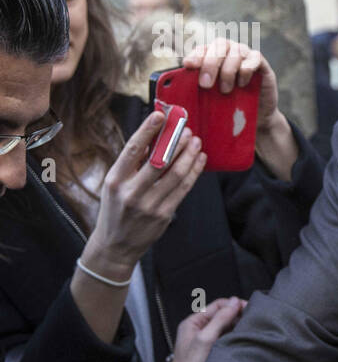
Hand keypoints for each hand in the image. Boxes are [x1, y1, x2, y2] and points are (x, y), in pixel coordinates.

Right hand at [82, 112, 205, 278]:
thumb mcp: (115, 186)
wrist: (116, 245)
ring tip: (196, 141)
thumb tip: (155, 137)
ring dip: (189, 154)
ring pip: (176, 173)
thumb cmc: (115, 209)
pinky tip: (199, 160)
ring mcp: (149, 205)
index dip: (148, 131)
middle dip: (176, 141)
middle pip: (159, 160)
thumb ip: (132, 165)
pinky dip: (194, 171)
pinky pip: (184, 188)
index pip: (132, 150)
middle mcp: (131, 192)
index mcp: (114, 180)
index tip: (160, 115)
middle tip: (187, 129)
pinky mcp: (164, 215)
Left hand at [170, 296, 245, 361]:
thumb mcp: (205, 339)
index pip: (218, 305)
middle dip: (238, 315)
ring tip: (250, 329)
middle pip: (223, 315)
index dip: (233, 305)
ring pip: (227, 327)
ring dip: (238, 327)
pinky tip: (244, 340)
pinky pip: (228, 338)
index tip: (248, 307)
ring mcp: (207, 340)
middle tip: (252, 319)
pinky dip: (236, 337)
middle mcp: (200, 329)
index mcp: (194, 322)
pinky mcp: (214, 350)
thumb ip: (220, 319)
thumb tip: (235, 302)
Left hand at [184, 37, 299, 179]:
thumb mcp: (210, 99)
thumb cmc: (230, 106)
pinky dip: (246, 69)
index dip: (195, 55)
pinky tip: (243, 83)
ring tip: (225, 90)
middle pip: (218, 46)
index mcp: (214, 56)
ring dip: (228, 71)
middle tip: (205, 84)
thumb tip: (172, 92)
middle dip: (210, 64)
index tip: (187, 65)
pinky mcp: (262, 62)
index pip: (202, 48)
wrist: (256, 117)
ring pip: (235, 51)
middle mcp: (229, 50)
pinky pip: (254, 58)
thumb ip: (196, 90)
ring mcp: (246, 54)